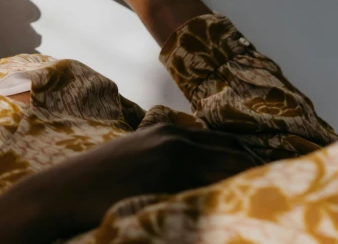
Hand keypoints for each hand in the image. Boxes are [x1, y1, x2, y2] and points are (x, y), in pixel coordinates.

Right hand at [0, 124, 262, 243]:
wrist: (64, 191)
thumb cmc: (98, 180)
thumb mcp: (137, 159)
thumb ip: (167, 158)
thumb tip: (199, 174)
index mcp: (169, 130)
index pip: (227, 143)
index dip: (248, 161)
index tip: (264, 177)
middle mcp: (176, 136)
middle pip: (236, 153)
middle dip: (256, 171)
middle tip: (272, 190)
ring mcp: (173, 155)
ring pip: (231, 168)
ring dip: (248, 183)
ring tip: (265, 202)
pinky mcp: (168, 178)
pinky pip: (212, 186)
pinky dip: (230, 195)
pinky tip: (239, 208)